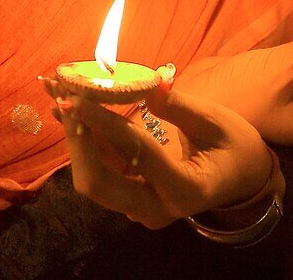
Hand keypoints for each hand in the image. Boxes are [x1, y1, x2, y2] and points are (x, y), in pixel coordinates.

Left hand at [42, 79, 275, 229]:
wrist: (239, 178)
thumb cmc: (232, 145)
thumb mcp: (215, 121)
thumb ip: (180, 107)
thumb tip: (148, 84)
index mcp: (185, 189)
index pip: (135, 153)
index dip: (103, 123)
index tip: (77, 95)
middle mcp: (155, 208)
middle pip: (99, 183)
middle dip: (77, 138)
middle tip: (61, 94)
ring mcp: (138, 207)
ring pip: (92, 177)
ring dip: (72, 135)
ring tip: (53, 91)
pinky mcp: (128, 196)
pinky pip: (98, 169)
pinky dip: (81, 138)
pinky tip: (62, 108)